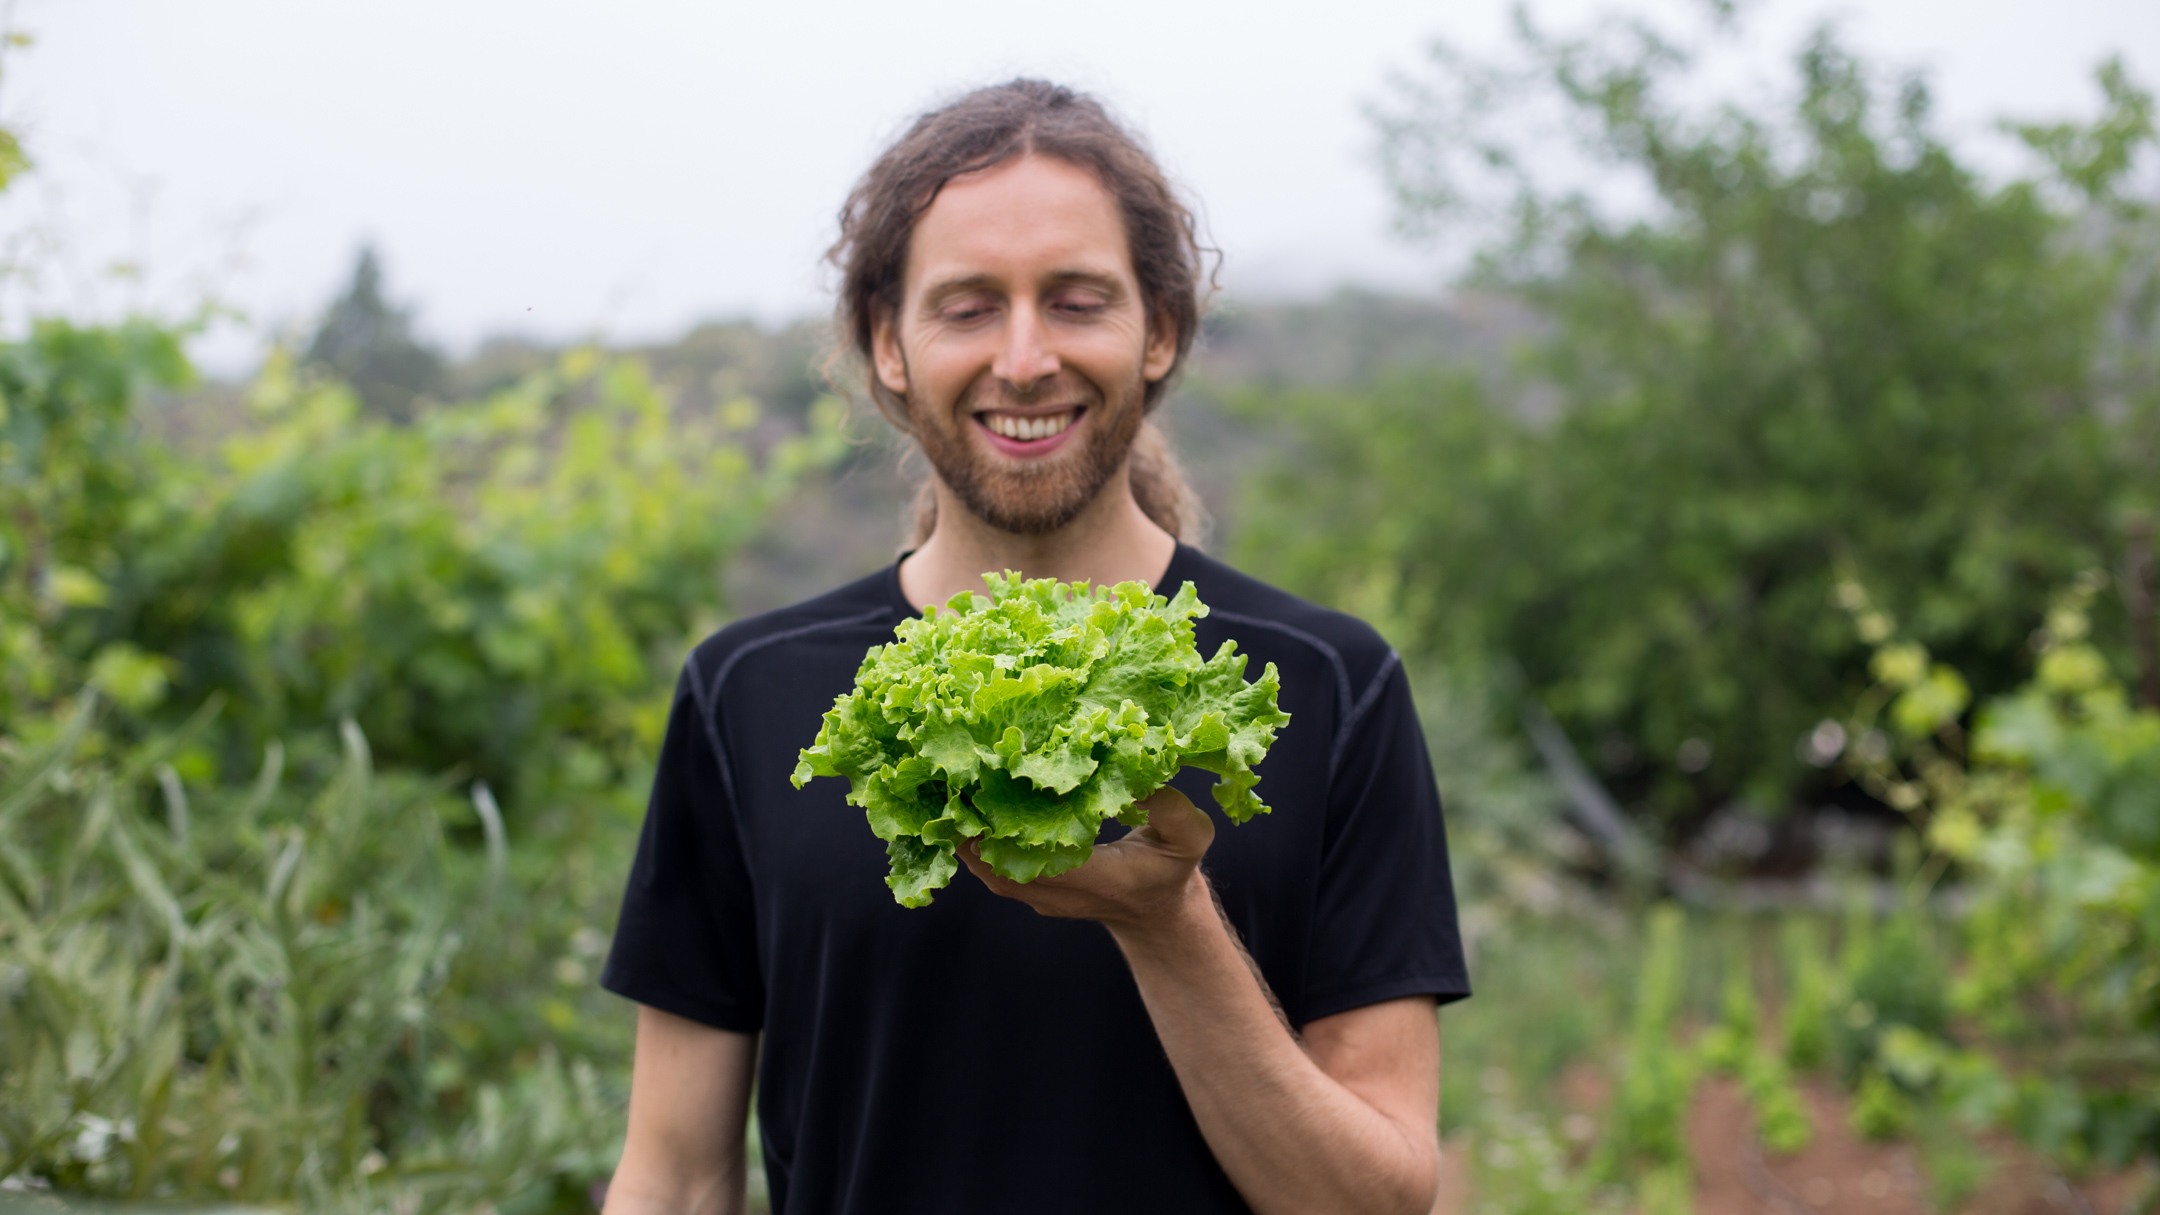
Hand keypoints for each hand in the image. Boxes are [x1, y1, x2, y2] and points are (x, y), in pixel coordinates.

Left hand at [957, 785, 1214, 932]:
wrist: (1156, 912)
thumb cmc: (1170, 868)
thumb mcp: (1189, 836)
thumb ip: (1169, 807)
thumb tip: (1133, 774)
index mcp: (1099, 878)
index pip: (1042, 857)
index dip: (1009, 828)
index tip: (984, 792)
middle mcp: (1062, 893)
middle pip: (1000, 864)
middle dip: (975, 826)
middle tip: (954, 781)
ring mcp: (1041, 897)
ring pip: (988, 870)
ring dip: (968, 835)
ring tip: (951, 790)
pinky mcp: (1029, 891)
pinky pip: (992, 870)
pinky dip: (975, 843)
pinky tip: (963, 809)